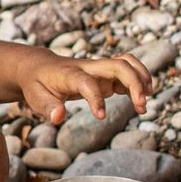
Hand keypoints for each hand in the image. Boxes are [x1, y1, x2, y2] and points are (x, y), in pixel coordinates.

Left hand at [17, 47, 152, 123]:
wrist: (40, 65)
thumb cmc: (38, 84)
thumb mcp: (35, 97)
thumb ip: (47, 107)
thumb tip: (58, 117)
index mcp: (70, 73)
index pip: (87, 81)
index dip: (95, 98)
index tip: (100, 117)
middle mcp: (88, 67)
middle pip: (118, 65)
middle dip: (134, 83)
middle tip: (142, 107)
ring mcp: (98, 69)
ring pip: (126, 64)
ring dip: (141, 79)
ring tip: (145, 103)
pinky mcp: (105, 74)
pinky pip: (127, 72)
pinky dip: (138, 82)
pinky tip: (141, 101)